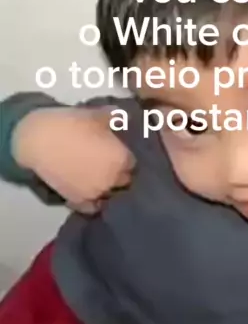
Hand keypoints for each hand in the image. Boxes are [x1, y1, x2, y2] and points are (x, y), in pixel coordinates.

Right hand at [13, 107, 134, 213]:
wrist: (39, 140)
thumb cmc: (71, 124)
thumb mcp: (96, 115)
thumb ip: (114, 117)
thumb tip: (123, 116)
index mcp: (122, 160)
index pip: (132, 163)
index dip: (124, 157)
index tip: (117, 152)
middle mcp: (113, 180)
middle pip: (124, 181)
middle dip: (118, 173)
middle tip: (107, 163)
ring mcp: (95, 193)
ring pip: (109, 195)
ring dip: (106, 188)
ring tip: (96, 177)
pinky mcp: (77, 201)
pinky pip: (92, 207)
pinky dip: (93, 202)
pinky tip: (89, 193)